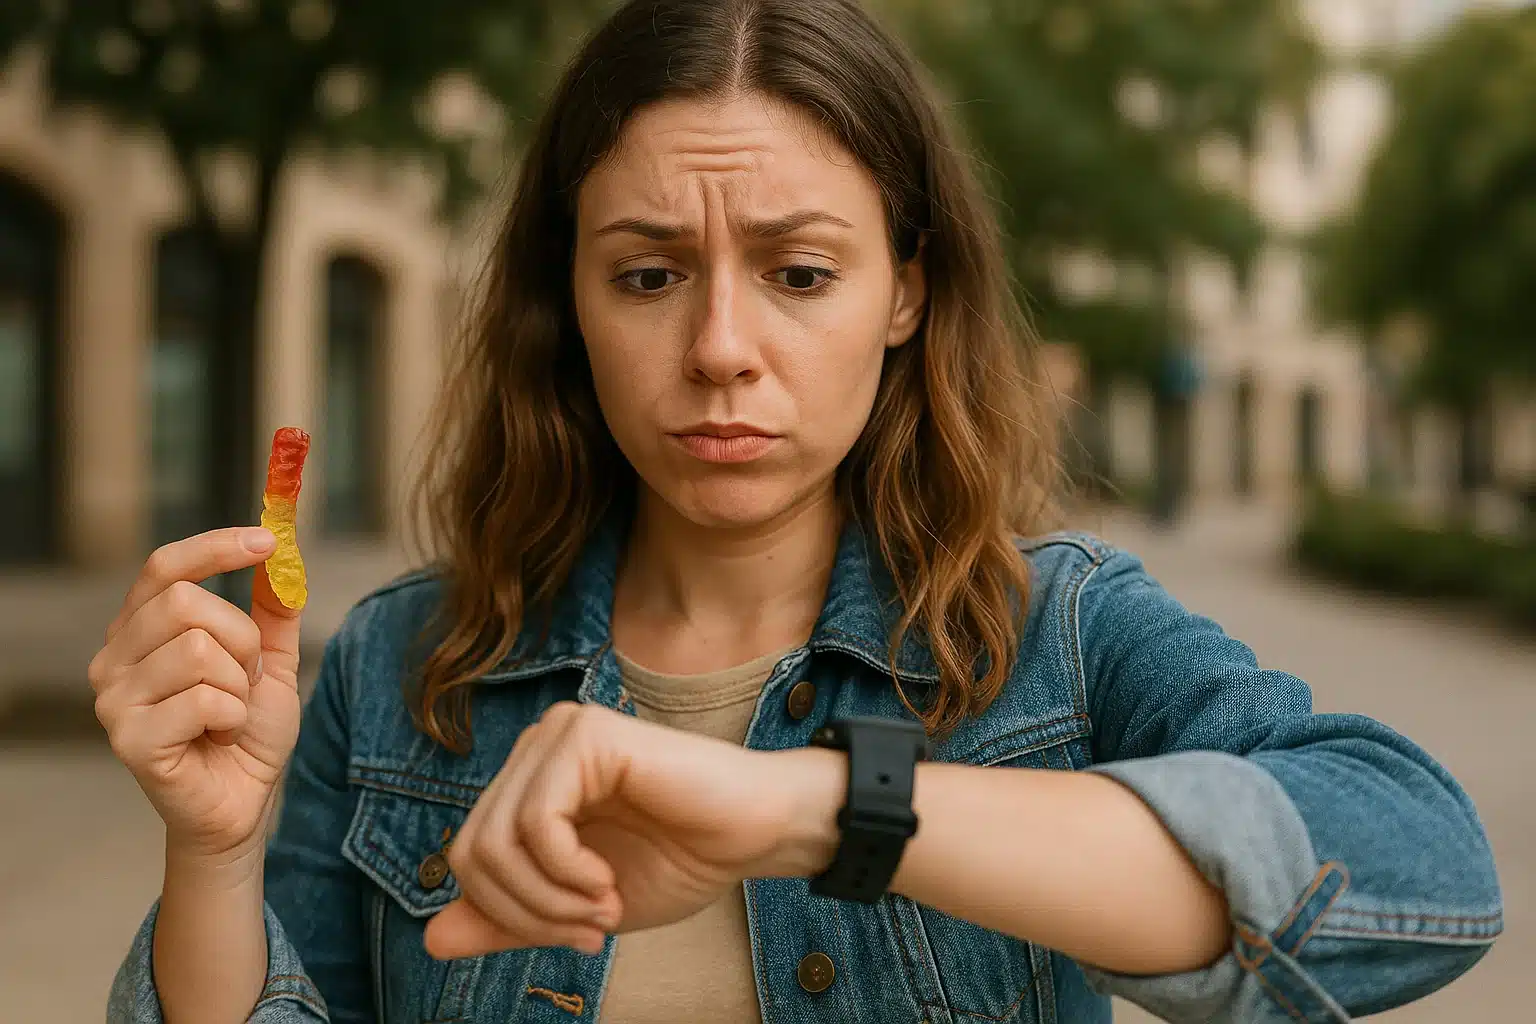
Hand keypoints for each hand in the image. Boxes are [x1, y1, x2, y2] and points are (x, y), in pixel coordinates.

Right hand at [89, 527, 303, 860]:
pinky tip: (219, 738)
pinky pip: (205, 699)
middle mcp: (115, 657)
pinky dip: (233, 718)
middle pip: (187, 604)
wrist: (243, 801)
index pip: (165, 566)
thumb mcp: (271, 661)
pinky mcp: (128, 738)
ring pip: (199, 650)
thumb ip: (273, 610)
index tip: (268, 540)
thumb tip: (284, 556)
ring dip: (238, 686)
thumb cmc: (246, 732)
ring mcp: (114, 698)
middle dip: (241, 641)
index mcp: (141, 629)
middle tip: (246, 680)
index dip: (215, 547)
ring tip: (229, 714)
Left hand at [423, 702, 844, 959]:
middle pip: (471, 852)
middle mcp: (536, 747)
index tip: (581, 937)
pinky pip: (536, 823)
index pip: (467, 858)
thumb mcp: (578, 908)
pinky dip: (566, 872)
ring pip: (496, 841)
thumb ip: (511, 919)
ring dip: (549, 899)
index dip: (512, 915)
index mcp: (530, 781)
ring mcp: (558, 733)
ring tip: (605, 908)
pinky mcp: (586, 734)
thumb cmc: (682, 859)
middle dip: (528, 912)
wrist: (756, 834)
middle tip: (591, 931)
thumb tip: (431, 941)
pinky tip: (607, 880)